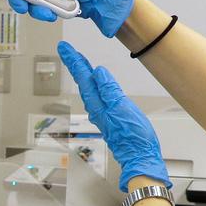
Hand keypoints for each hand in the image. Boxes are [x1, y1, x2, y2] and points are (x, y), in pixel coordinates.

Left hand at [56, 42, 170, 189]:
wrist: (140, 157)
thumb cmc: (133, 136)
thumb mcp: (122, 109)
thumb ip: (109, 90)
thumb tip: (98, 73)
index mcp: (97, 104)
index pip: (83, 78)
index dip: (74, 61)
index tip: (64, 48)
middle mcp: (96, 108)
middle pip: (83, 82)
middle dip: (75, 64)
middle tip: (66, 50)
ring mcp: (103, 113)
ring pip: (89, 88)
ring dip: (83, 73)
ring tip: (78, 60)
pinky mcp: (111, 117)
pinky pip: (98, 96)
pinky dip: (94, 85)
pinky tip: (96, 82)